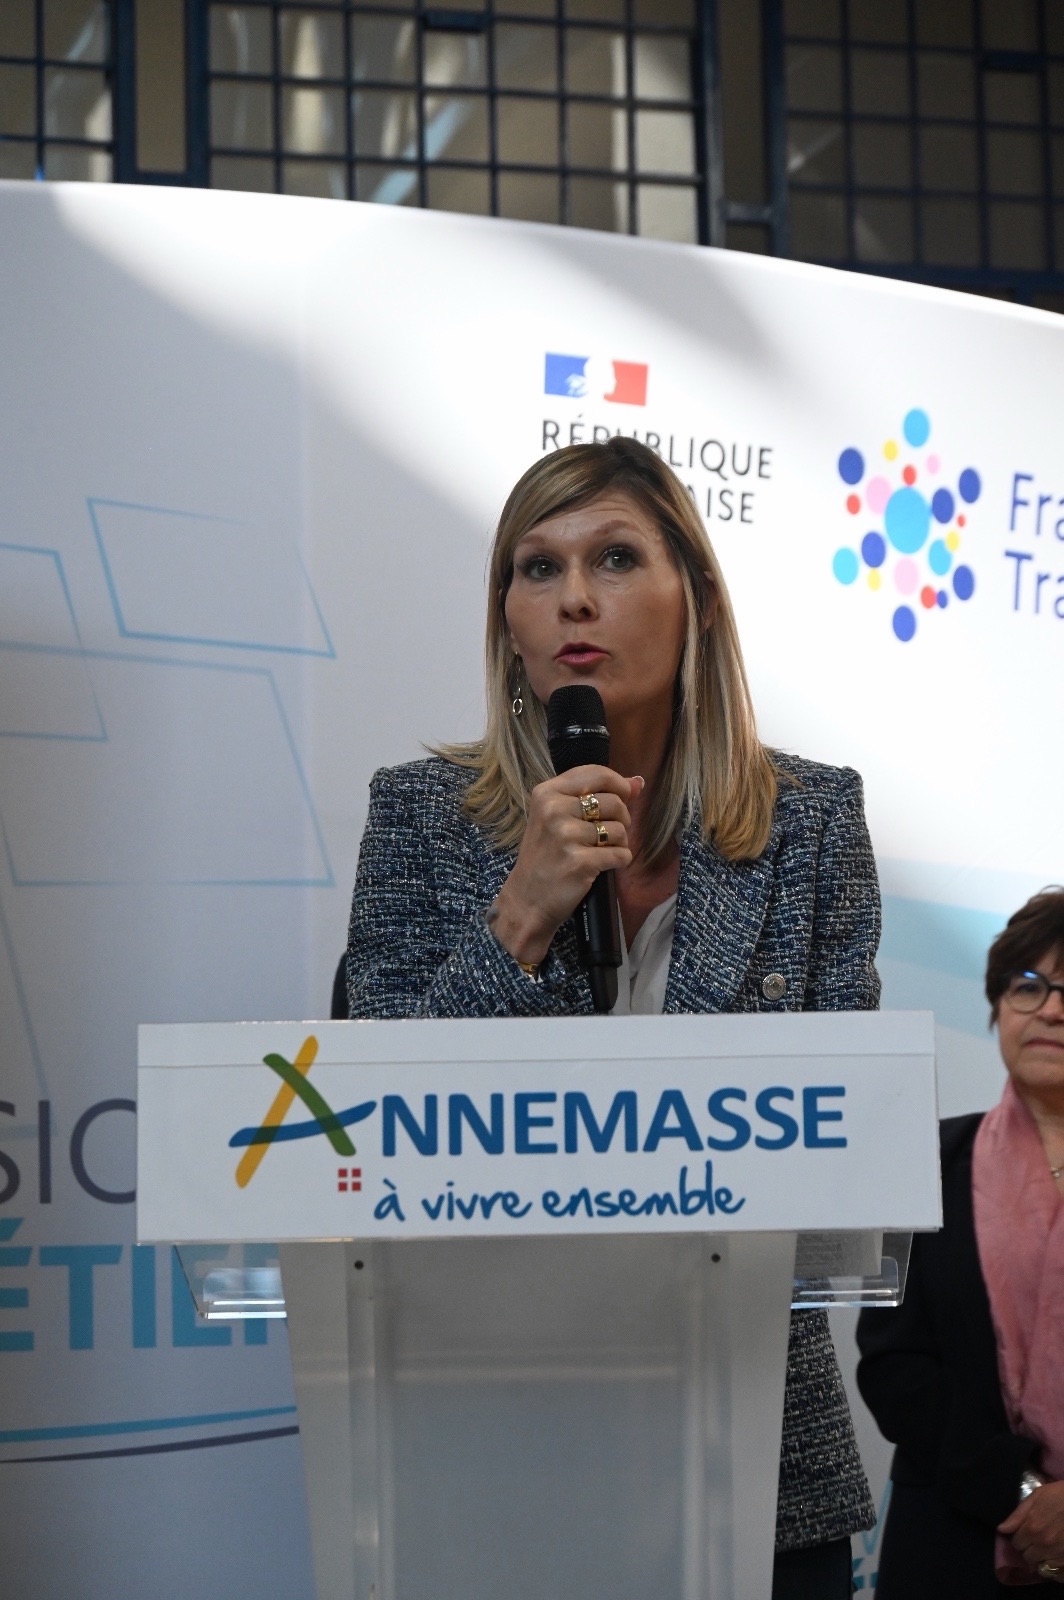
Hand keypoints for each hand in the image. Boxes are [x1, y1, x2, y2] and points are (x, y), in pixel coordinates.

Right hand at [490, 766, 642, 965]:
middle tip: (607, 834)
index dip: (618, 784)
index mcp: (547, 793)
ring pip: (620, 829)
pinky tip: (603, 866)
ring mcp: (566, 836)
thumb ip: (595, 795)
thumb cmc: (545, 856)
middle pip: (614, 802)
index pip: (596, 774)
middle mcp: (554, 810)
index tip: (624, 796)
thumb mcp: (557, 818)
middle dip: (621, 819)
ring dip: (619, 843)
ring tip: (602, 851)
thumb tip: (639, 782)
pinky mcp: (580, 862)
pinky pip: (621, 854)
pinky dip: (620, 861)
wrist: (527, 900)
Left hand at [999, 1481, 1063, 1573]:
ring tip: (1046, 1549)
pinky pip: (1056, 1573)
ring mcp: (1057, 1555)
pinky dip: (1054, 1568)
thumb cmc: (1061, 1495)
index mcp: (1032, 1528)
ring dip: (1041, 1559)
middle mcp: (1043, 1544)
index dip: (1020, 1538)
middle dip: (1029, 1549)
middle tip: (1036, 1541)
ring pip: (1041, 1566)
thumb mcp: (1037, 1496)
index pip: (1016, 1543)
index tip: (1025, 1533)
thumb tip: (1002, 1529)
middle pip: (1027, 1557)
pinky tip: (1056, 1557)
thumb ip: (1018, 1514)